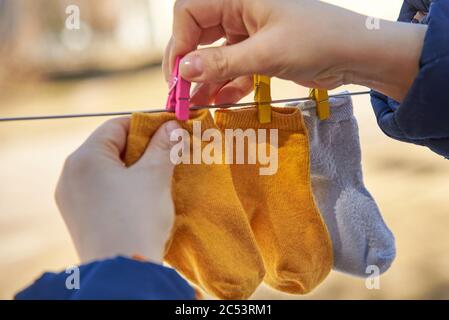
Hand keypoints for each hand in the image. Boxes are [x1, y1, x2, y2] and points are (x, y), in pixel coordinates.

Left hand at [55, 117, 179, 263]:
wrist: (123, 272)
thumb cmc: (138, 218)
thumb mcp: (155, 177)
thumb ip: (164, 146)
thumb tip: (173, 125)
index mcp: (84, 158)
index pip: (117, 126)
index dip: (146, 125)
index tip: (169, 130)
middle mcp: (69, 174)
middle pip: (109, 147)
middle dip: (140, 148)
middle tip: (166, 154)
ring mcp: (70, 197)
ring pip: (105, 170)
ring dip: (132, 168)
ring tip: (157, 176)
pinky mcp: (77, 216)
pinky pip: (100, 190)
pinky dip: (120, 186)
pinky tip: (140, 197)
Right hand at [164, 0, 426, 102]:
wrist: (357, 53)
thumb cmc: (317, 41)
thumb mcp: (267, 53)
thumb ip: (223, 62)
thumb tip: (183, 71)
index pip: (190, 12)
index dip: (180, 43)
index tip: (178, 75)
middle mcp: (240, 10)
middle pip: (198, 34)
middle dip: (188, 65)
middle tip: (180, 94)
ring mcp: (249, 32)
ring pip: (214, 54)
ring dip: (205, 80)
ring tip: (195, 107)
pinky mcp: (259, 51)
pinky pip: (233, 67)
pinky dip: (226, 84)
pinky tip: (218, 102)